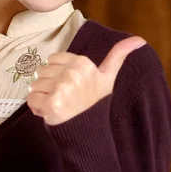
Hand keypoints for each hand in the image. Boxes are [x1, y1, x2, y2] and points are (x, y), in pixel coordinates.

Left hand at [27, 36, 146, 124]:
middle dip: (48, 85)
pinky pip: (31, 99)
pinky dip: (36, 108)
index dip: (56, 74)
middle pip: (41, 71)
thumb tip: (140, 40)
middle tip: (64, 97)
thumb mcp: (108, 76)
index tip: (69, 85)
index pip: (52, 60)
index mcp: (82, 62)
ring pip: (35, 85)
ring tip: (58, 105)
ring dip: (41, 97)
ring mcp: (62, 87)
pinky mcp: (52, 102)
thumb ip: (118, 55)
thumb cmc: (95, 101)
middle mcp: (72, 72)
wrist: (90, 131)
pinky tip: (50, 112)